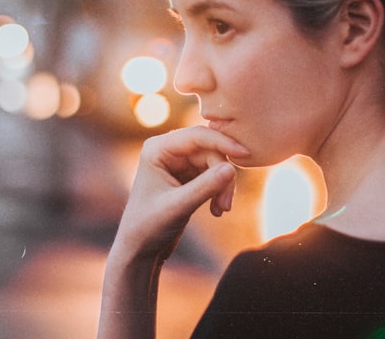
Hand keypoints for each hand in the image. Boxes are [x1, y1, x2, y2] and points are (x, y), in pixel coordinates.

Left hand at [112, 126, 249, 262]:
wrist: (140, 248)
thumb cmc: (149, 226)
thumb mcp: (178, 206)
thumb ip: (205, 187)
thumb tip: (231, 168)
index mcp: (157, 148)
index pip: (197, 135)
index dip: (222, 142)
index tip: (245, 154)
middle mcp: (168, 150)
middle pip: (210, 150)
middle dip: (222, 175)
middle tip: (226, 204)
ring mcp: (178, 163)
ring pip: (215, 163)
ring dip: (223, 186)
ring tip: (221, 210)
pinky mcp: (187, 176)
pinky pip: (213, 174)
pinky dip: (219, 190)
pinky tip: (217, 210)